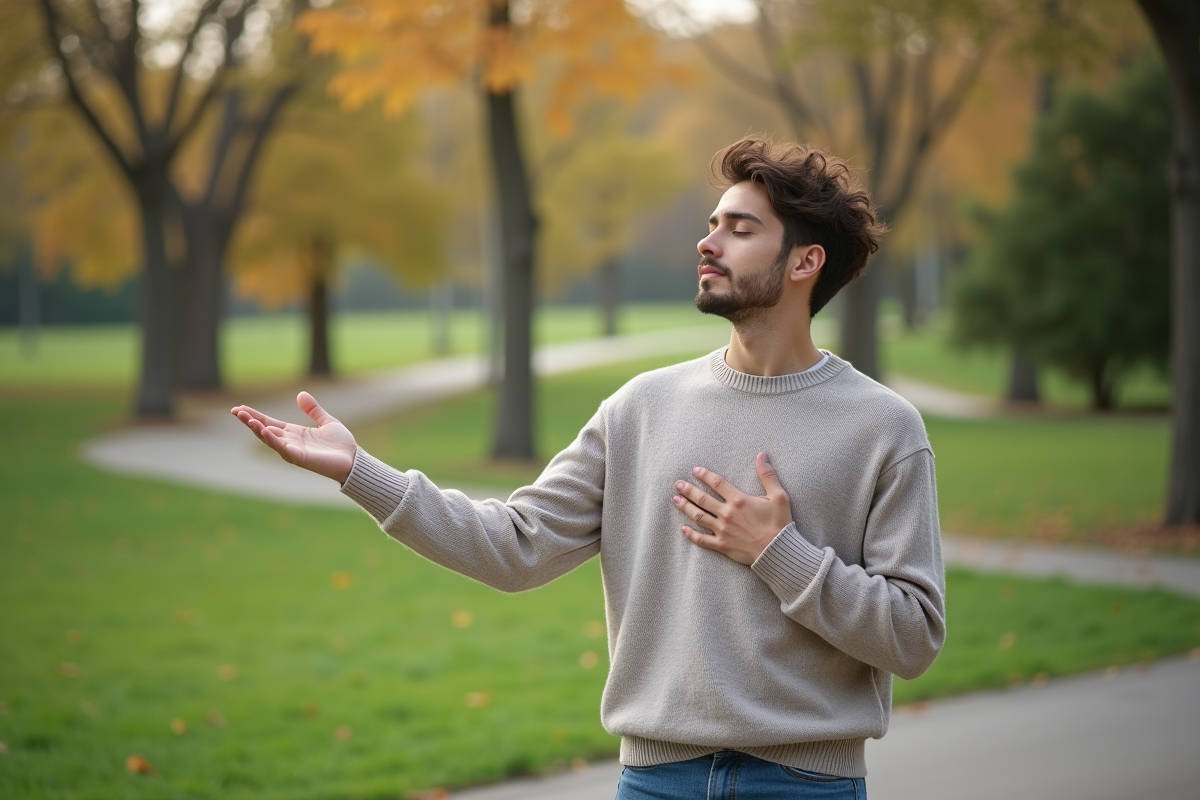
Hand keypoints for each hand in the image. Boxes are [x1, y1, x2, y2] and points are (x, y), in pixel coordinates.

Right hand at [230, 392, 357, 483]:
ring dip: (257, 429)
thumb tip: (301, 394)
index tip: (240, 409)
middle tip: (235, 411)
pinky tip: (264, 431)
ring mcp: (294, 451)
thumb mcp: (326, 421)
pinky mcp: (301, 458)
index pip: (270, 423)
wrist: (354, 460)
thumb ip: (313, 410)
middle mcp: (291, 442)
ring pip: (270, 440)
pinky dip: (273, 440)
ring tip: (245, 418)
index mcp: (295, 433)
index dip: (255, 416)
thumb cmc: (341, 444)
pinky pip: (283, 448)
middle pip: (265, 430)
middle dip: (250, 422)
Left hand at [672, 453, 793, 565]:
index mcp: (739, 500)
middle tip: (678, 484)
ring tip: (675, 499)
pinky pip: (702, 540)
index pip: (717, 483)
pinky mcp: (722, 545)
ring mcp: (722, 530)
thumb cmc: (779, 524)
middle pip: (702, 499)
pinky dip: (691, 534)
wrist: (778, 551)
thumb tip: (762, 455)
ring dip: (685, 507)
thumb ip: (768, 475)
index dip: (705, 475)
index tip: (695, 470)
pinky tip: (683, 529)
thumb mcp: (779, 496)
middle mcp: (727, 514)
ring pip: (698, 517)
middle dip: (688, 490)